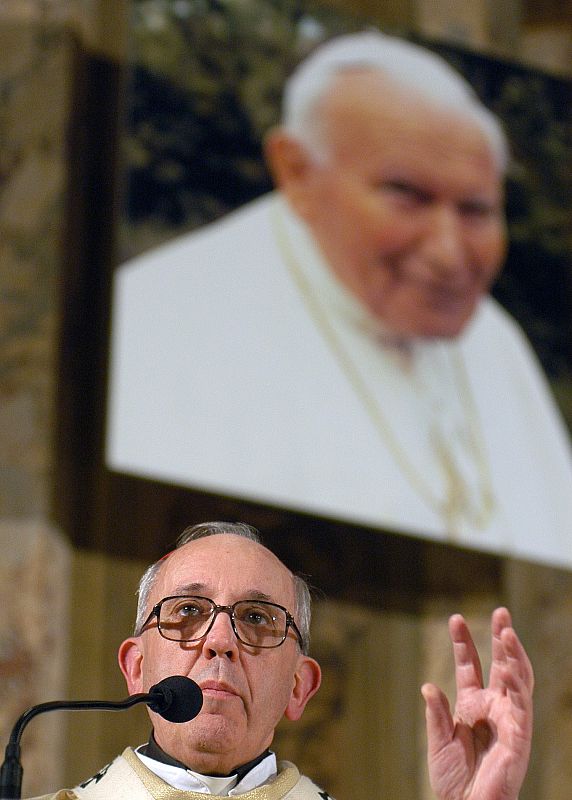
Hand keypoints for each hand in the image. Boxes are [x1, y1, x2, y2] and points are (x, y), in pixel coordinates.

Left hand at [422, 607, 532, 799]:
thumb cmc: (453, 779)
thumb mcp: (438, 741)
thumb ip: (436, 714)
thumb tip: (428, 686)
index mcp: (472, 704)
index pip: (470, 665)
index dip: (464, 641)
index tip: (455, 617)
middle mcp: (493, 707)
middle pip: (501, 664)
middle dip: (502, 637)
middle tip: (501, 612)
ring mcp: (509, 719)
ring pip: (517, 679)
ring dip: (514, 655)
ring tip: (507, 631)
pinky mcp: (520, 736)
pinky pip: (522, 705)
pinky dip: (518, 684)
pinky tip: (510, 665)